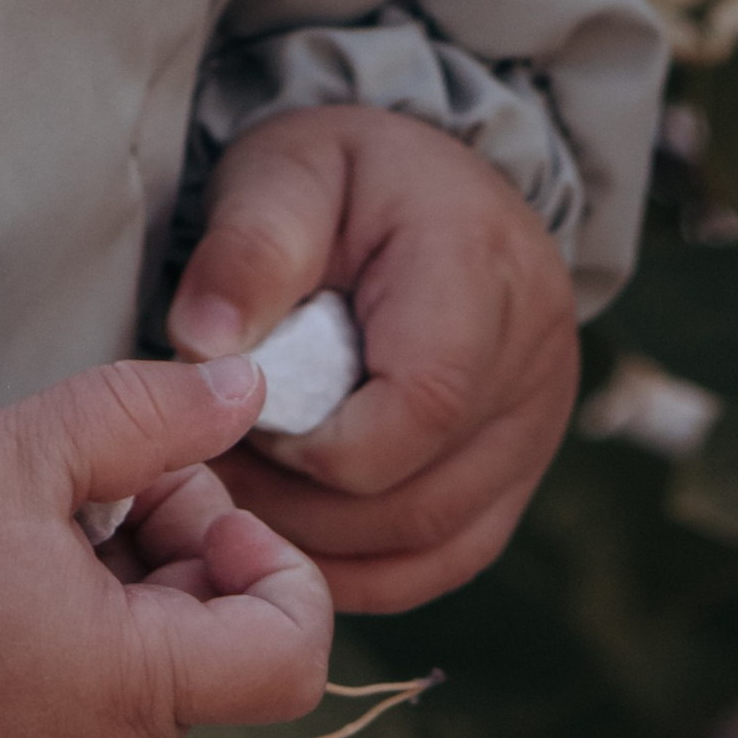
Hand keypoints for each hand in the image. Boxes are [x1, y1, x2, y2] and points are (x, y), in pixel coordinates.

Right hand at [0, 353, 331, 737]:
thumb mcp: (31, 450)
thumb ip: (146, 412)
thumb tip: (244, 388)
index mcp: (137, 688)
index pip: (291, 649)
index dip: (274, 560)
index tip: (199, 500)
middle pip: (223, 629)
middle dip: (181, 534)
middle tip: (93, 479)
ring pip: (164, 645)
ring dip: (131, 565)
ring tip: (41, 515)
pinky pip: (108, 675)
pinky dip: (90, 609)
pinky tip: (17, 562)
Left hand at [167, 105, 578, 613]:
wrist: (422, 186)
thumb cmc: (340, 176)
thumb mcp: (284, 172)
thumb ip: (248, 250)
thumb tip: (199, 345)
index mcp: (481, 268)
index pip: (422, 402)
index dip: (316, 441)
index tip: (234, 418)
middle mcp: (533, 359)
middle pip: (420, 493)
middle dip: (300, 504)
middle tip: (210, 471)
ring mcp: (537, 426)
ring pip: (434, 543)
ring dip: (322, 543)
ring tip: (240, 493)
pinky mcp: (518, 472)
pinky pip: (447, 558)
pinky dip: (362, 565)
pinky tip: (290, 535)